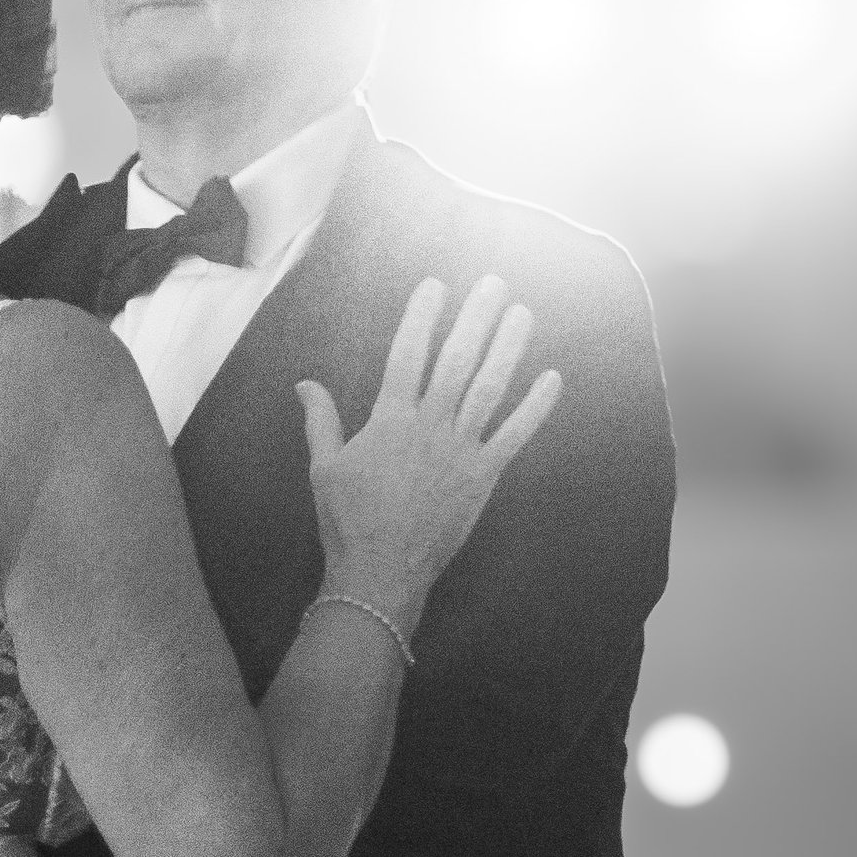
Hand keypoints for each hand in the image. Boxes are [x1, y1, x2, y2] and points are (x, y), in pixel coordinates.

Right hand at [297, 274, 562, 631]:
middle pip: (457, 359)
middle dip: (476, 317)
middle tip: (495, 283)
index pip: (407, 353)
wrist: (380, 573)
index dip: (422, 316)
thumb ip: (320, 421)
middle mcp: (430, 425)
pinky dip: (536, 408)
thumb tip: (304, 384)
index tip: (436, 285)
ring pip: (489, 388)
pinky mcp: (483, 477)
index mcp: (389, 419)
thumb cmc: (348, 522)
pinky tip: (552, 378)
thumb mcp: (324, 468)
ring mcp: (460, 450)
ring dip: (508, 347)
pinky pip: (515, 436)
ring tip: (522, 314)